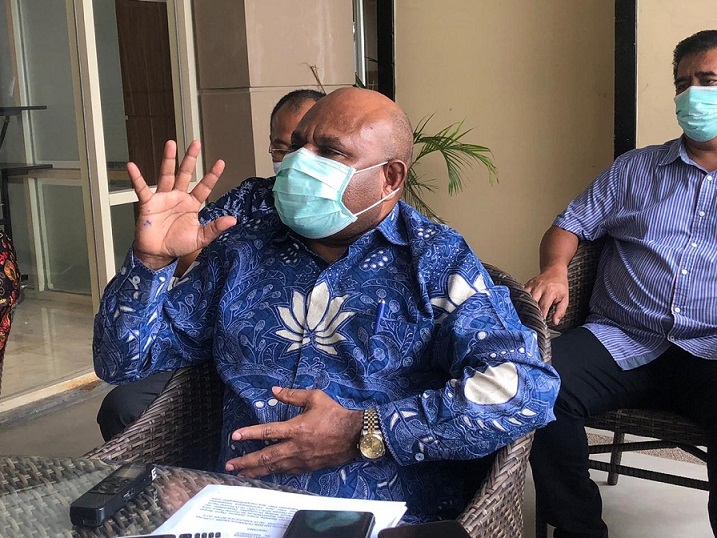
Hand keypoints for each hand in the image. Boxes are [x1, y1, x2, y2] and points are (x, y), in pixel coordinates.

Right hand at [130, 140, 236, 269]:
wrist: (158, 254)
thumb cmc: (178, 244)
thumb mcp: (200, 238)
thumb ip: (215, 228)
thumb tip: (233, 220)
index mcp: (191, 204)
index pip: (204, 187)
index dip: (212, 176)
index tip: (220, 162)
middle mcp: (178, 197)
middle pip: (185, 174)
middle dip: (190, 159)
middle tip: (195, 143)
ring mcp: (163, 198)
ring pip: (166, 175)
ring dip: (169, 160)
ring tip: (171, 144)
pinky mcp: (148, 204)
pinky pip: (142, 188)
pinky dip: (137, 178)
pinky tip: (133, 166)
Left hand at [225, 387, 363, 477]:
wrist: (355, 435)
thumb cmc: (336, 414)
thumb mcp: (315, 398)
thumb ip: (293, 395)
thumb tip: (275, 390)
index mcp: (296, 428)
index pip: (268, 431)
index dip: (250, 433)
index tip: (235, 436)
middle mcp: (296, 446)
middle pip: (266, 456)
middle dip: (246, 461)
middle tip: (231, 465)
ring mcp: (302, 459)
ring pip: (274, 467)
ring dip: (256, 471)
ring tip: (241, 474)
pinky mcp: (308, 467)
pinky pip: (287, 472)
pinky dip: (274, 474)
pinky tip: (265, 475)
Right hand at [525, 266, 568, 324]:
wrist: (554, 271)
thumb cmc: (560, 285)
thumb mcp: (565, 298)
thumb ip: (560, 311)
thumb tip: (555, 321)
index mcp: (550, 291)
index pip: (543, 306)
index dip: (541, 316)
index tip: (540, 323)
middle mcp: (540, 287)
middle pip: (532, 302)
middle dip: (531, 312)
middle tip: (531, 321)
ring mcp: (532, 285)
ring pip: (525, 298)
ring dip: (525, 307)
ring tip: (525, 314)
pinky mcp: (527, 284)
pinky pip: (522, 293)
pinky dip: (521, 300)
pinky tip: (521, 306)